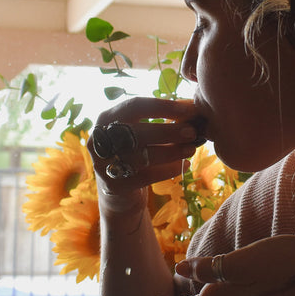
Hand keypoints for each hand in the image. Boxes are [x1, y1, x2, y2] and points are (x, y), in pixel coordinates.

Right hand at [90, 98, 204, 211]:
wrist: (118, 189)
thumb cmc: (135, 151)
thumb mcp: (141, 131)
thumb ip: (163, 119)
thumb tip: (194, 109)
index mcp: (107, 118)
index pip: (135, 106)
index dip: (163, 106)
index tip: (189, 109)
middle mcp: (100, 139)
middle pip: (137, 131)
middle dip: (169, 131)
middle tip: (192, 132)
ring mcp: (105, 164)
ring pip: (143, 155)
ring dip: (172, 151)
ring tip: (191, 149)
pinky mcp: (115, 186)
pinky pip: (147, 176)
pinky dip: (169, 170)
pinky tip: (184, 165)